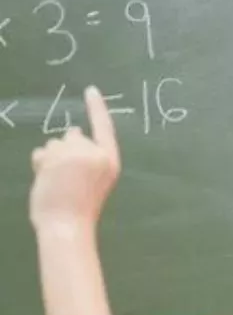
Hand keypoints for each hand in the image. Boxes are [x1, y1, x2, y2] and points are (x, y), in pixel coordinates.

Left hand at [29, 86, 120, 231]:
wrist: (67, 224)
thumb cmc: (82, 207)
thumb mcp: (96, 180)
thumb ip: (87, 157)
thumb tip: (72, 133)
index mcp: (110, 160)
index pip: (104, 128)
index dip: (97, 108)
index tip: (91, 90)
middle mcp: (94, 153)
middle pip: (74, 135)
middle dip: (65, 149)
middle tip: (66, 176)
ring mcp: (74, 154)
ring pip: (55, 143)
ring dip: (51, 158)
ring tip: (56, 181)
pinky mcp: (54, 157)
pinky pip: (41, 151)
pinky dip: (40, 163)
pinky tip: (46, 180)